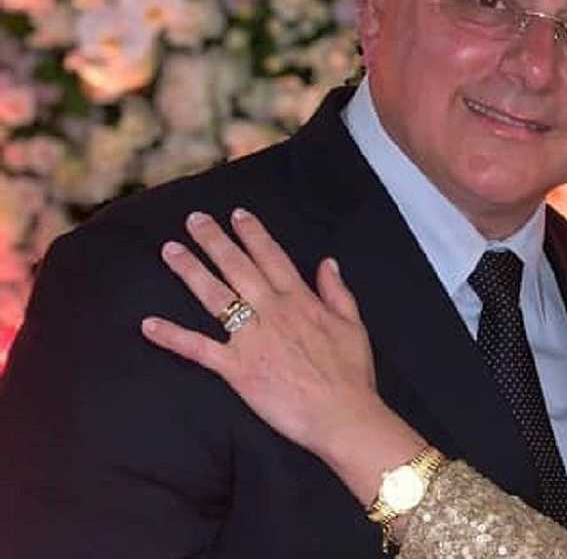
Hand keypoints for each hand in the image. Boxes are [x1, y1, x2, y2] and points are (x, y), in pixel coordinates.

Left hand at [141, 208, 385, 459]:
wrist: (342, 414)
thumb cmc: (351, 374)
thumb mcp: (353, 326)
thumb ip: (337, 292)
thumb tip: (327, 262)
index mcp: (301, 301)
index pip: (272, 258)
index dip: (253, 235)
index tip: (237, 215)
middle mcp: (273, 312)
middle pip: (238, 268)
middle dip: (215, 241)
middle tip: (193, 219)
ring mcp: (252, 339)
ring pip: (216, 297)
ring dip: (191, 271)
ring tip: (171, 250)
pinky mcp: (237, 369)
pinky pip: (200, 349)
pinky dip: (173, 337)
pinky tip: (149, 324)